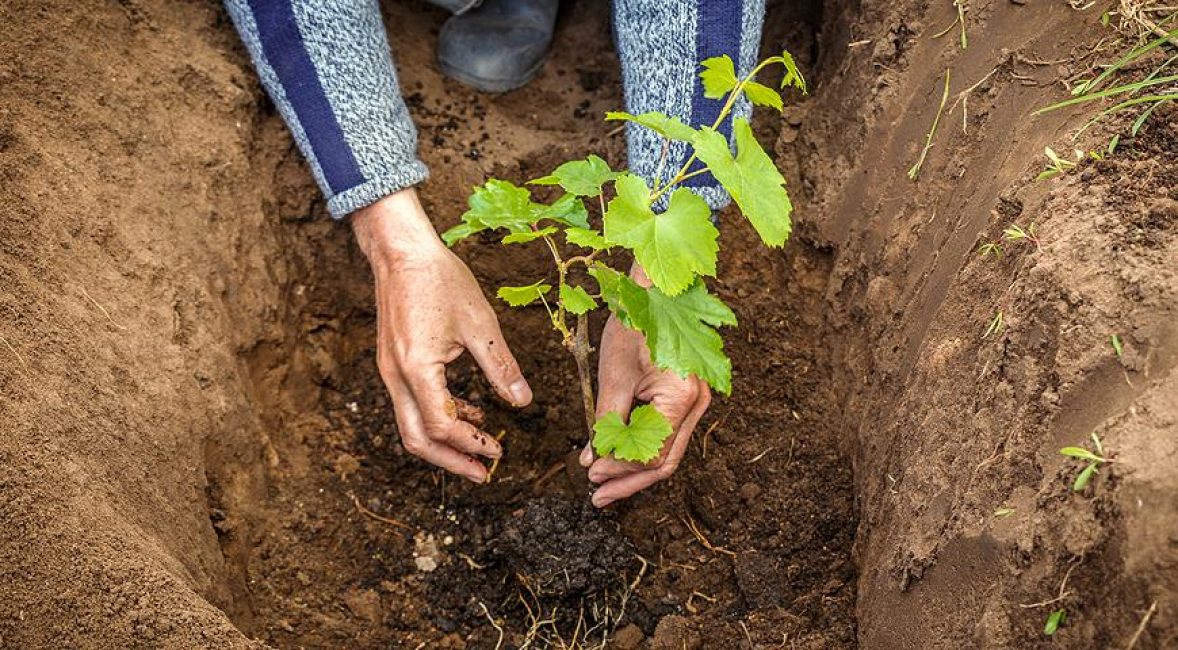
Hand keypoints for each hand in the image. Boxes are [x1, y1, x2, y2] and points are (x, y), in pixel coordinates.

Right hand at [352, 188, 532, 482]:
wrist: (401, 251)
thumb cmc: (440, 280)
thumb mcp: (480, 324)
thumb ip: (501, 368)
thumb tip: (524, 403)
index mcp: (418, 368)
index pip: (443, 426)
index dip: (472, 444)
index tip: (498, 452)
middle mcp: (396, 377)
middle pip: (417, 439)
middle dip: (451, 461)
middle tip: (482, 474)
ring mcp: (390, 372)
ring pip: (410, 425)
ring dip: (444, 443)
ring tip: (480, 447)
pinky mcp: (392, 364)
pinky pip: (411, 404)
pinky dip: (437, 417)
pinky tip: (468, 411)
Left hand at [578, 265, 710, 506]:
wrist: (654, 291)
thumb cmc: (634, 324)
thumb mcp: (614, 376)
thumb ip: (605, 422)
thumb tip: (593, 460)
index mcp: (683, 398)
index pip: (652, 455)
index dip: (620, 471)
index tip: (591, 476)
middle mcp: (699, 404)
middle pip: (666, 462)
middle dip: (629, 481)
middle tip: (598, 497)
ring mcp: (697, 402)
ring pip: (668, 452)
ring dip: (635, 470)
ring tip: (604, 484)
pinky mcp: (687, 398)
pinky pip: (667, 435)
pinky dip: (643, 449)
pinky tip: (619, 458)